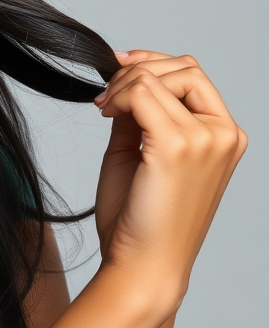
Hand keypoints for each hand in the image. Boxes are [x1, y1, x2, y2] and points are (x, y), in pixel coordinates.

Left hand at [92, 50, 245, 314]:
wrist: (141, 263)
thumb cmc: (140, 217)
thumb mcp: (141, 152)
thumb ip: (141, 114)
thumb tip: (126, 81)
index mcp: (223, 136)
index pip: (193, 75)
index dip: (151, 64)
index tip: (115, 72)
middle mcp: (223, 134)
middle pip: (183, 67)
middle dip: (136, 71)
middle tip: (104, 97)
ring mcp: (205, 139)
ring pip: (159, 76)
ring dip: (122, 84)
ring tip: (103, 108)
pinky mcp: (177, 146)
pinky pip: (143, 93)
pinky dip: (118, 95)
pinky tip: (105, 113)